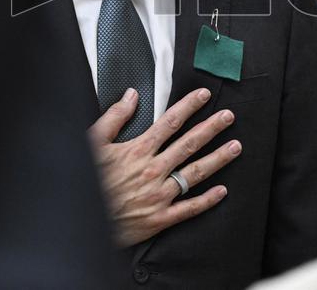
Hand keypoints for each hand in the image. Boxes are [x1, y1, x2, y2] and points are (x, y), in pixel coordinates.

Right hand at [88, 87, 242, 246]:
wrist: (81, 220)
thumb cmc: (86, 181)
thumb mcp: (92, 143)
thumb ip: (114, 118)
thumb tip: (130, 96)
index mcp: (137, 151)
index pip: (170, 122)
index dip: (189, 106)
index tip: (204, 96)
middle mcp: (153, 170)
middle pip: (189, 144)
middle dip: (211, 128)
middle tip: (228, 117)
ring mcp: (158, 195)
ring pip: (195, 173)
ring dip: (218, 158)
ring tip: (235, 147)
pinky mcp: (159, 218)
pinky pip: (189, 208)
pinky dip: (207, 200)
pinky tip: (222, 191)